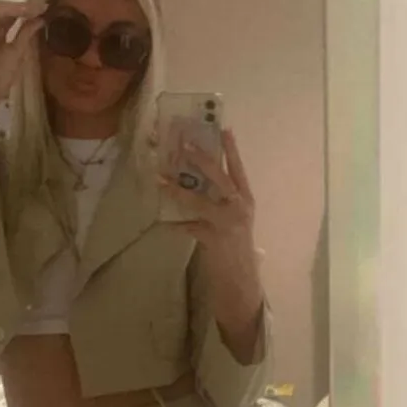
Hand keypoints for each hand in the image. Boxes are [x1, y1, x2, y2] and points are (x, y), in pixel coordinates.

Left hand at [158, 128, 255, 249]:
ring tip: (160, 180)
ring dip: (176, 191)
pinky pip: (189, 227)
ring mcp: (227, 222)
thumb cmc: (235, 246)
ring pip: (198, 201)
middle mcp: (239, 207)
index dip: (231, 150)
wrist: (241, 277)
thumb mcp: (236, 219)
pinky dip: (175, 226)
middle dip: (201, 160)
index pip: (238, 170)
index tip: (223, 129)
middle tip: (185, 144)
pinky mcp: (214, 238)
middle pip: (219, 177)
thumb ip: (223, 201)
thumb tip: (198, 181)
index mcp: (246, 200)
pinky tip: (164, 224)